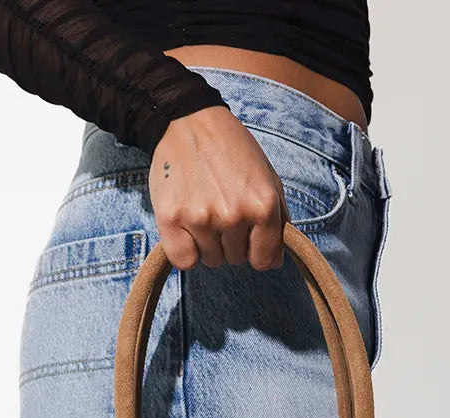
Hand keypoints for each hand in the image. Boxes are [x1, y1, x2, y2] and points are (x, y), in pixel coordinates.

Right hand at [149, 106, 288, 270]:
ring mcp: (201, 218)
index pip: (264, 260)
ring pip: (210, 260)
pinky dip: (185, 250)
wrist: (189, 121)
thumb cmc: (231, 150)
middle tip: (220, 209)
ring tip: (203, 210)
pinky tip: (186, 227)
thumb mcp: (268, 178)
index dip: (255, 249)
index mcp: (263, 205)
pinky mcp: (171, 219)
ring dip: (207, 244)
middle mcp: (233, 214)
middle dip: (230, 242)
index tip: (246, 233)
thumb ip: (278, 221)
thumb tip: (275, 263)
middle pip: (235, 260)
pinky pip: (183, 260)